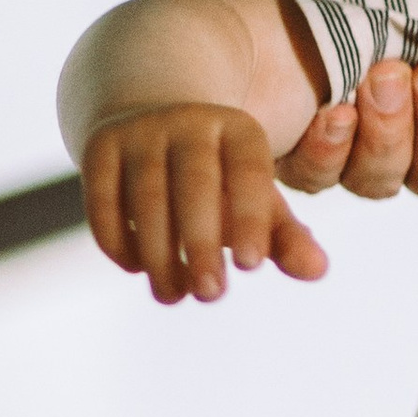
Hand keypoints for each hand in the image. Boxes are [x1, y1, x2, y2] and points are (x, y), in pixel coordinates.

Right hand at [80, 100, 325, 305]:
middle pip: (194, 185)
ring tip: (174, 296)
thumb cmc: (221, 179)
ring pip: (146, 196)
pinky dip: (119, 239)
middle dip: (201, 243)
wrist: (154, 123)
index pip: (248, 171)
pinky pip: (103, 199)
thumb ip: (285, 236)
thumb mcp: (256, 201)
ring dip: (159, 253)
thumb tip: (317, 271)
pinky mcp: (100, 147)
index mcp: (237, 129)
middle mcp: (188, 121)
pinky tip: (138, 268)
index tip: (251, 267)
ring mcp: (139, 131)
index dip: (250, 217)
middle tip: (212, 294)